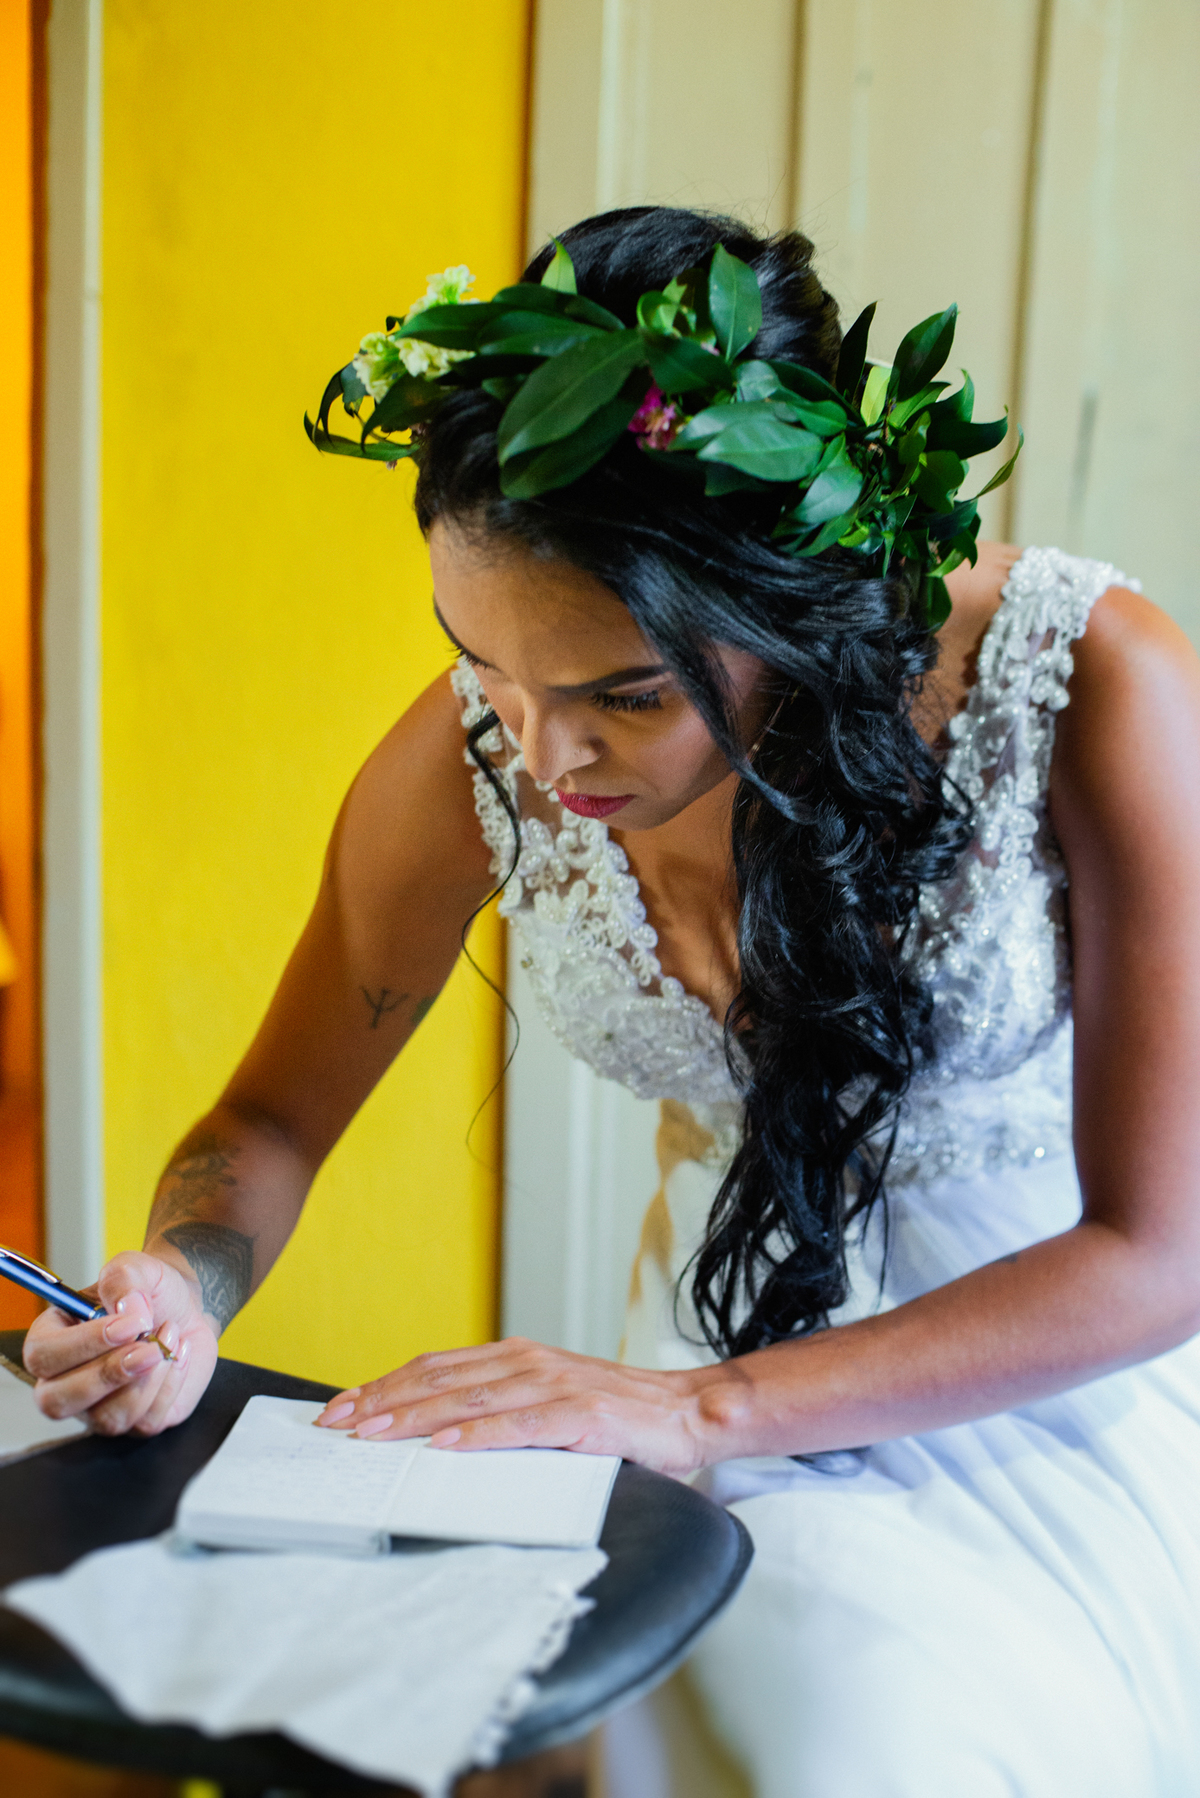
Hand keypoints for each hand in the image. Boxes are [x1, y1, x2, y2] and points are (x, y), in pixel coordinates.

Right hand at [23, 1251, 218, 1436]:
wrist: (186, 1309)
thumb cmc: (149, 1291)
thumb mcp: (134, 1268)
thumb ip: (122, 1278)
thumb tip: (128, 1310)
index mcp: (52, 1340)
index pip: (42, 1357)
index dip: (83, 1344)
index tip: (128, 1324)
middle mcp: (66, 1382)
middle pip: (57, 1403)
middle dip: (109, 1374)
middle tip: (150, 1347)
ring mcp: (99, 1408)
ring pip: (109, 1418)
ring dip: (149, 1378)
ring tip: (170, 1335)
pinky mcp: (136, 1422)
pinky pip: (147, 1421)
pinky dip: (171, 1384)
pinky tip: (178, 1354)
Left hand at [313, 1336, 731, 1476]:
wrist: (687, 1413)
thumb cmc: (615, 1416)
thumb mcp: (546, 1404)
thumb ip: (500, 1409)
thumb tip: (434, 1435)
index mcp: (517, 1357)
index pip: (435, 1367)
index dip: (384, 1385)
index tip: (339, 1408)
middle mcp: (530, 1362)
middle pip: (441, 1379)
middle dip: (383, 1402)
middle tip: (336, 1425)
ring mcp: (556, 1385)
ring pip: (471, 1397)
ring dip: (417, 1417)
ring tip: (374, 1435)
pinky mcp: (583, 1415)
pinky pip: (522, 1425)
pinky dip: (481, 1433)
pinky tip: (448, 1447)